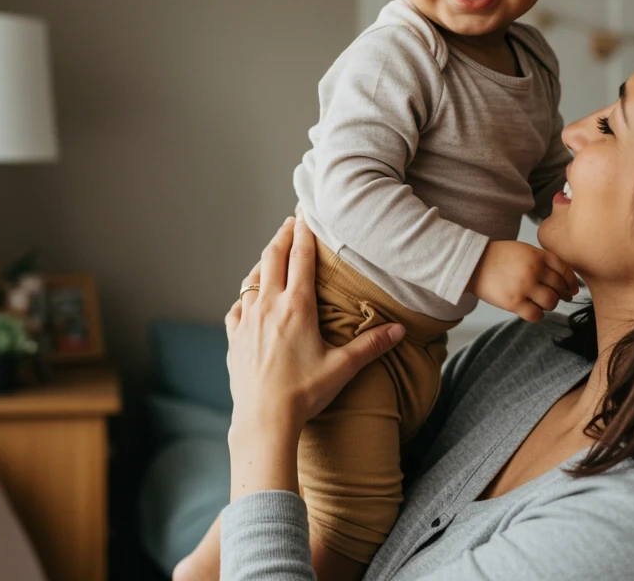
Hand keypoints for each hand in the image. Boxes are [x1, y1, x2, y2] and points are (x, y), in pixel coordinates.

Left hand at [223, 215, 404, 499]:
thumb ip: (371, 345)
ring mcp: (247, 320)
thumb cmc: (304, 394)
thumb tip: (399, 329)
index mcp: (297, 306)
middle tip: (291, 221)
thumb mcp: (342, 367)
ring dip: (264, 262)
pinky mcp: (234, 336)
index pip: (302, 257)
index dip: (306, 231)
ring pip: (253, 278)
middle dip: (284, 235)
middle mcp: (269, 305)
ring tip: (274, 254)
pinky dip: (247, 296)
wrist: (263, 420)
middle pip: (273, 256)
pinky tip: (251, 300)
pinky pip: (238, 306)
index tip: (306, 212)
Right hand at [466, 240, 578, 322]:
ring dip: (549, 305)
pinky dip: (538, 315)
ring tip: (541, 303)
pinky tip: (532, 311)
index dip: (572, 281)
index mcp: (537, 255)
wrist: (472, 263)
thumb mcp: (522, 249)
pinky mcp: (514, 302)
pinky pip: (536, 315)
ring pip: (551, 302)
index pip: (564, 269)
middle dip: (562, 294)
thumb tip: (563, 281)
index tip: (573, 289)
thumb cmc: (497, 257)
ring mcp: (524, 286)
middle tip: (559, 298)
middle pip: (559, 287)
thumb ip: (541, 260)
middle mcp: (533, 270)